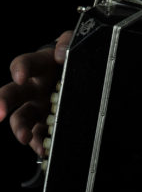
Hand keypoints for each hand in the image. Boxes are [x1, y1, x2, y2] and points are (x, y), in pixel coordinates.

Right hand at [0, 32, 72, 155]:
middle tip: (0, 113)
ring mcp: (38, 107)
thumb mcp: (75, 44)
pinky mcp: (46, 123)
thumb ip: (68, 42)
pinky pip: (37, 135)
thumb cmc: (73, 58)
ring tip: (24, 137)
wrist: (83, 73)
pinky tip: (44, 150)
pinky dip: (38, 143)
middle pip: (11, 94)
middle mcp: (33, 87)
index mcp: (41, 66)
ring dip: (19, 129)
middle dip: (3, 102)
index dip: (20, 69)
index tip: (20, 77)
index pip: (24, 63)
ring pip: (20, 119)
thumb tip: (61, 53)